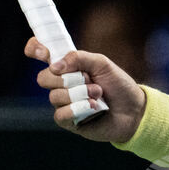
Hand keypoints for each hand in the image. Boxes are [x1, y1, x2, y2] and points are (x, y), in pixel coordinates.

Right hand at [25, 36, 146, 142]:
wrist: (133, 109)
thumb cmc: (118, 84)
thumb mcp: (102, 63)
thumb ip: (79, 58)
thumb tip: (54, 65)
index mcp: (67, 65)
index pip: (41, 53)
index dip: (35, 49)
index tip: (43, 53)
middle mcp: (61, 83)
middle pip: (43, 78)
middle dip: (66, 78)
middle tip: (88, 79)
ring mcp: (63, 103)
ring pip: (54, 96)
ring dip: (79, 94)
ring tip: (98, 93)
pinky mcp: (68, 121)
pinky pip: (60, 114)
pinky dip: (78, 109)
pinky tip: (94, 108)